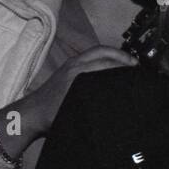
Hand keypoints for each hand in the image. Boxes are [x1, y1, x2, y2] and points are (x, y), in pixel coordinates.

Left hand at [16, 45, 137, 136]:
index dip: (123, 66)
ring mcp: (70, 65)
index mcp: (77, 74)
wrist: (31, 114)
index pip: (106, 63)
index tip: (137, 73)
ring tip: (128, 64)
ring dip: (113, 55)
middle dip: (122, 56)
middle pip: (103, 52)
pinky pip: (89, 57)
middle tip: (136, 66)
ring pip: (96, 53)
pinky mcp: (67, 68)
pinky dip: (103, 58)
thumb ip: (94, 105)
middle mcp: (74, 65)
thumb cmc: (51, 116)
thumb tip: (115, 103)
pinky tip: (111, 68)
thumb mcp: (75, 113)